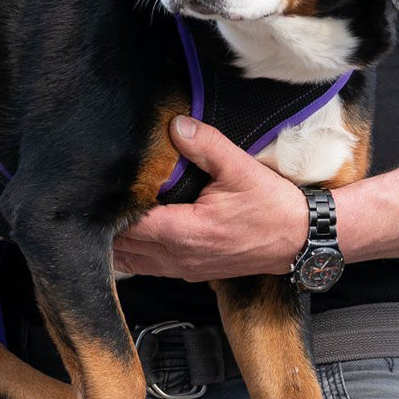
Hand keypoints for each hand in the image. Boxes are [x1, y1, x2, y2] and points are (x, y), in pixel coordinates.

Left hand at [113, 116, 307, 281]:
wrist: (302, 240)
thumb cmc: (273, 207)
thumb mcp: (240, 169)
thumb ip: (206, 146)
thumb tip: (177, 126)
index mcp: (187, 232)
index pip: (132, 224)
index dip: (115, 208)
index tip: (103, 189)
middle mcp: (180, 256)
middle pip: (124, 246)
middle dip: (109, 225)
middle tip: (97, 201)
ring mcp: (185, 268)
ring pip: (133, 261)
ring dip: (117, 243)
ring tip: (105, 218)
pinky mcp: (191, 272)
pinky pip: (149, 267)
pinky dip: (133, 254)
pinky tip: (127, 237)